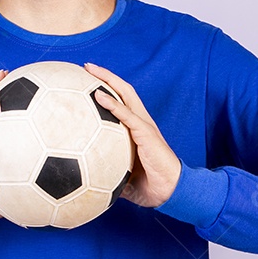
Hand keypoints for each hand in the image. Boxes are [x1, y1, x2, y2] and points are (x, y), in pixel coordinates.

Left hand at [84, 62, 181, 208]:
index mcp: (135, 130)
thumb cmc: (149, 186)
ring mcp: (144, 126)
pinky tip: (97, 95)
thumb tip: (87, 179)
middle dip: (105, 76)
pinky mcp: (146, 133)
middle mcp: (140, 122)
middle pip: (122, 91)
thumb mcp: (122, 177)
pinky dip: (112, 104)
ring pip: (125, 95)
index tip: (86, 80)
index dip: (106, 89)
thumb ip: (107, 172)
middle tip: (86, 66)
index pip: (120, 102)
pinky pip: (127, 115)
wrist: (171, 192)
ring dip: (107, 80)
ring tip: (89, 70)